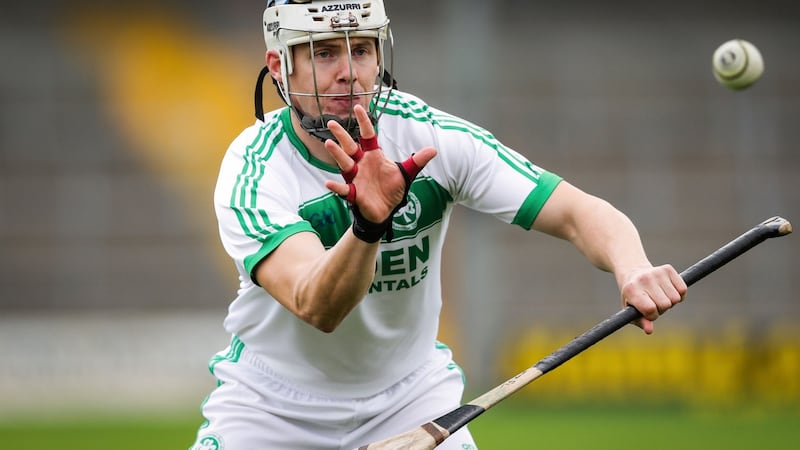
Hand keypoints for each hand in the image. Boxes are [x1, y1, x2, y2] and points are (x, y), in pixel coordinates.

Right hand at [323, 105, 436, 222]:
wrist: (386, 211)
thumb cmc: (392, 190)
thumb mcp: (406, 173)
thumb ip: (417, 161)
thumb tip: (433, 150)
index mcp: (373, 156)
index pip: (368, 135)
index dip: (363, 122)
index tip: (358, 107)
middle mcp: (361, 164)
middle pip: (350, 146)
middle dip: (341, 135)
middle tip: (332, 122)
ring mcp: (356, 178)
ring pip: (344, 163)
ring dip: (337, 154)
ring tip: (329, 143)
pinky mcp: (354, 193)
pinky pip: (344, 189)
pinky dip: (337, 186)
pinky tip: (329, 183)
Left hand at [619, 264, 686, 333]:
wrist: (633, 273)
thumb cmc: (632, 297)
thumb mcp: (631, 310)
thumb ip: (640, 321)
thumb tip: (649, 330)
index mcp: (631, 290)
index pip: (650, 309)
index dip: (652, 315)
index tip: (648, 312)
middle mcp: (644, 279)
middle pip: (666, 304)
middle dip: (662, 309)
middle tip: (654, 303)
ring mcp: (656, 272)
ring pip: (676, 298)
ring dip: (670, 302)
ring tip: (660, 297)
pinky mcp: (668, 269)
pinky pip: (683, 289)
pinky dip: (679, 294)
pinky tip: (668, 291)